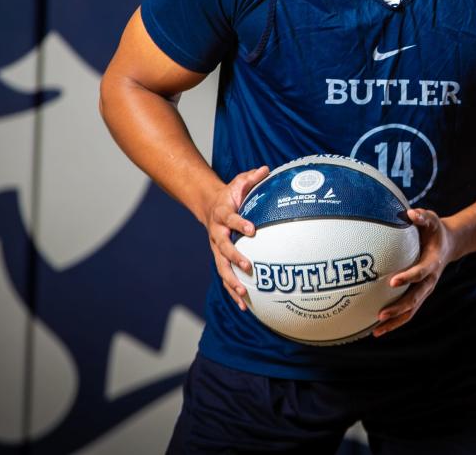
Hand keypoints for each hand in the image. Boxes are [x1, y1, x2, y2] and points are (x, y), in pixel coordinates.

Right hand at [204, 165, 268, 310]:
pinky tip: (245, 306)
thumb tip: (265, 169)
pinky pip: (226, 277)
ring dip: (231, 281)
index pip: (231, 219)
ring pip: (222, 268)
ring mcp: (217, 249)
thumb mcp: (239, 182)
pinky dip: (233, 292)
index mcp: (222, 214)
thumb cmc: (230, 194)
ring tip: (243, 294)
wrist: (210, 205)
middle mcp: (217, 233)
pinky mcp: (221, 259)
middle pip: (223, 248)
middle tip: (248, 266)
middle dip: (235, 258)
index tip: (251, 228)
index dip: (240, 223)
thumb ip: (251, 178)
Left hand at [373, 208, 456, 336]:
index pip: (421, 272)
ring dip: (395, 321)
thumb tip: (410, 213)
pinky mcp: (419, 295)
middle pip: (415, 298)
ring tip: (376, 330)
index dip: (408, 277)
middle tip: (380, 314)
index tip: (392, 281)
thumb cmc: (435, 230)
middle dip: (399, 308)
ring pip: (411, 311)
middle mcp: (430, 280)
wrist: (448, 244)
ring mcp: (425, 290)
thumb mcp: (432, 219)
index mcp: (433, 263)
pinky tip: (377, 329)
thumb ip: (422, 216)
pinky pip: (407, 311)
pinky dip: (395, 322)